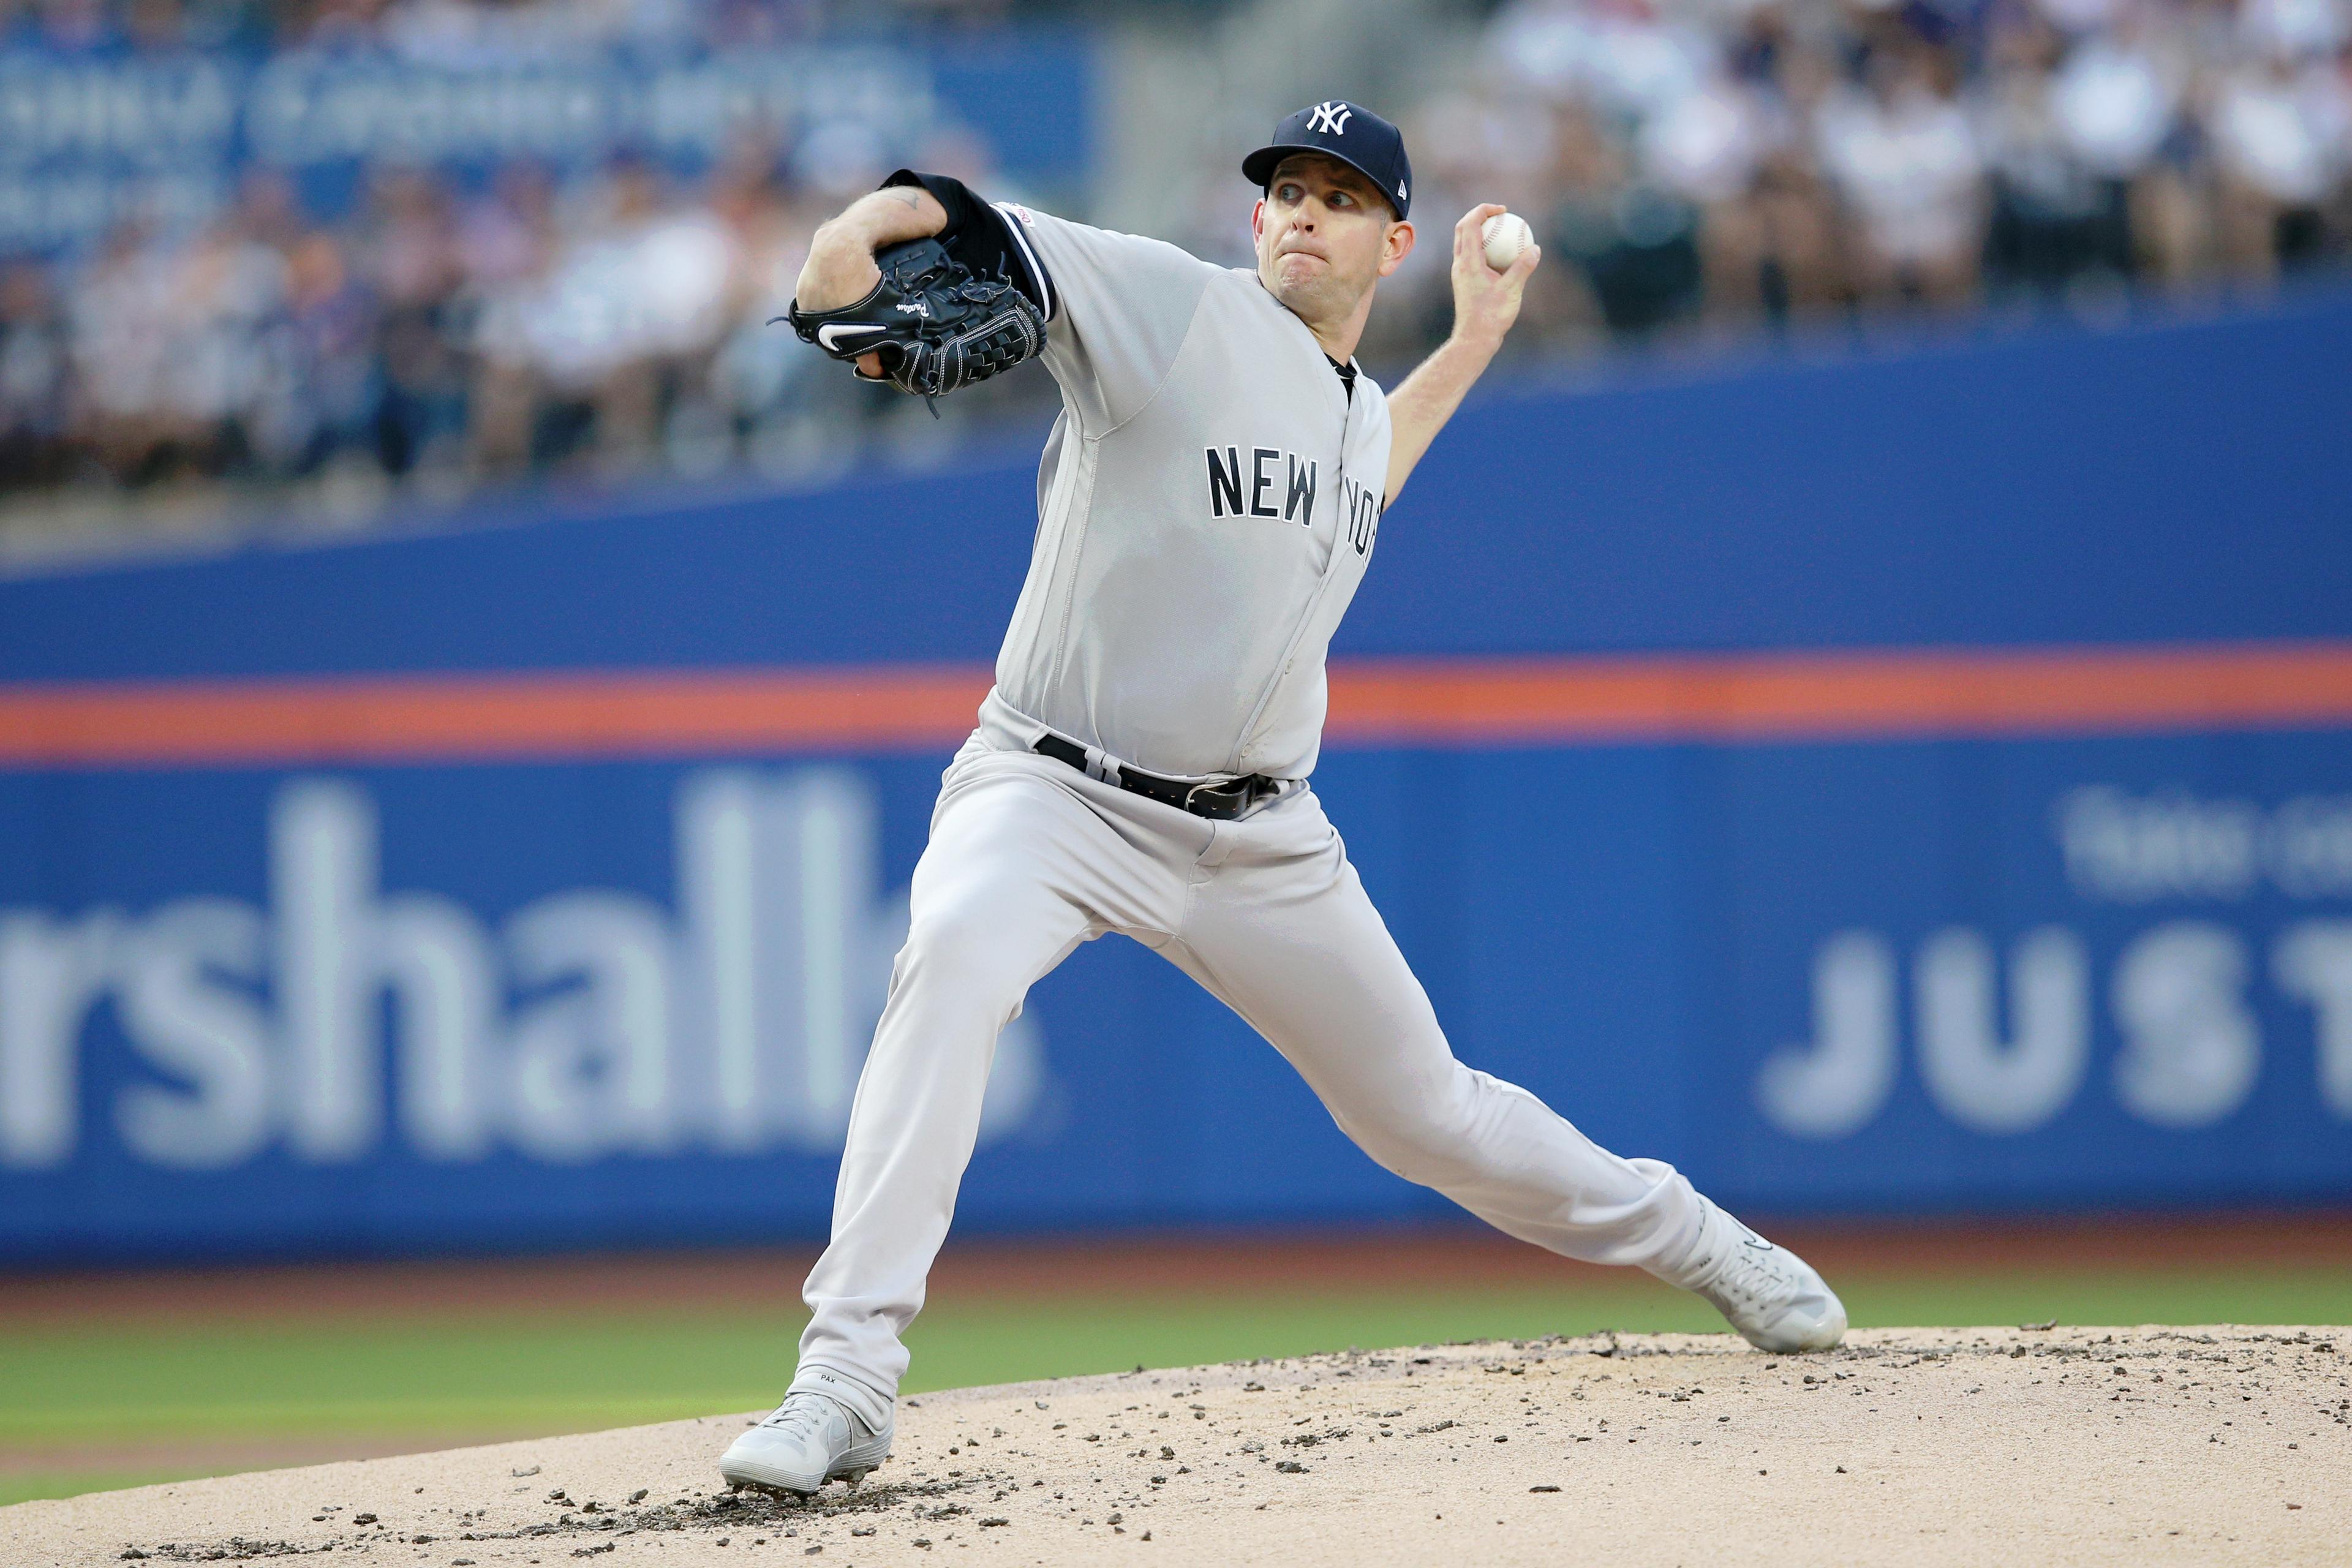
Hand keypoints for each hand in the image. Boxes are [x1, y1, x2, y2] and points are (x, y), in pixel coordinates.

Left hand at [1448, 203, 1539, 352]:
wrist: (1474, 339)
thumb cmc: (1491, 317)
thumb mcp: (1512, 291)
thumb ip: (1523, 268)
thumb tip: (1535, 249)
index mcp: (1468, 262)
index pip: (1469, 224)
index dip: (1483, 210)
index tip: (1502, 210)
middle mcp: (1460, 264)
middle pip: (1462, 229)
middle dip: (1479, 215)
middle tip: (1500, 214)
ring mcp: (1461, 273)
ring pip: (1465, 242)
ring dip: (1480, 231)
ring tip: (1502, 230)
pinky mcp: (1465, 281)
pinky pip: (1473, 256)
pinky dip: (1485, 248)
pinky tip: (1503, 254)